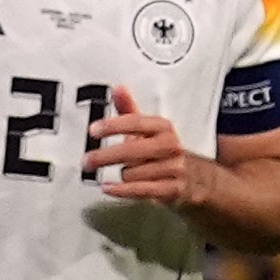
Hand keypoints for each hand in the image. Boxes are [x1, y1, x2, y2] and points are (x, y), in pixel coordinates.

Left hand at [81, 107, 198, 203]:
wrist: (192, 177)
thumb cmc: (162, 150)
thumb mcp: (147, 129)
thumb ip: (129, 110)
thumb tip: (118, 88)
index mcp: (163, 127)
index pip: (135, 123)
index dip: (113, 126)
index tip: (93, 130)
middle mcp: (170, 146)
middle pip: (131, 151)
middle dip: (104, 157)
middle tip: (86, 161)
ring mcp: (173, 168)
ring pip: (132, 173)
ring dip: (122, 175)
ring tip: (124, 172)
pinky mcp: (172, 189)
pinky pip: (140, 190)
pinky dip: (121, 190)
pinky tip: (108, 187)